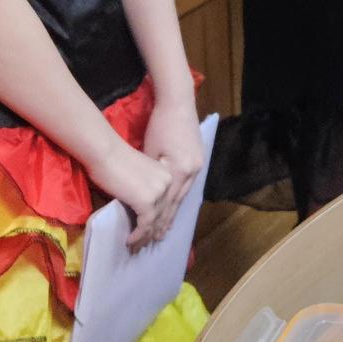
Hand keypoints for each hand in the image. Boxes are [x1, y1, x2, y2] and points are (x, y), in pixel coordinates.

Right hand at [91, 139, 174, 250]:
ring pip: (155, 222)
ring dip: (144, 237)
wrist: (104, 152)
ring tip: (135, 247)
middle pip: (164, 214)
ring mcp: (160, 192)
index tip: (156, 234)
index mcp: (168, 174)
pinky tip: (129, 241)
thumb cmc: (114, 160)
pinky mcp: (147, 202)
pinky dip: (137, 235)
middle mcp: (168, 183)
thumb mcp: (137, 175)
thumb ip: (145, 188)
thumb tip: (143, 209)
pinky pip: (145, 225)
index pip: (168, 203)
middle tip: (145, 246)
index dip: (162, 221)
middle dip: (154, 232)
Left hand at [140, 96, 204, 244]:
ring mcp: (197, 165)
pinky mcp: (198, 159)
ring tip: (165, 228)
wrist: (179, 102)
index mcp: (179, 171)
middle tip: (155, 239)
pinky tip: (174, 205)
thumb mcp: (149, 150)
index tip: (145, 237)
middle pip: (176, 204)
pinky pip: (187, 186)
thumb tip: (144, 195)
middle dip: (165, 222)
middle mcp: (191, 172)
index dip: (154, 222)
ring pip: (183, 196)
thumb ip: (150, 174)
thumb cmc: (160, 124)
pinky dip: (179, 198)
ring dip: (173, 213)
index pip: (165, 204)